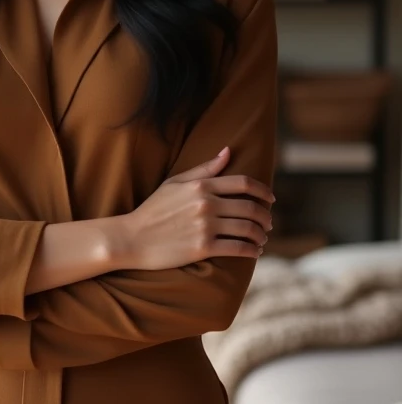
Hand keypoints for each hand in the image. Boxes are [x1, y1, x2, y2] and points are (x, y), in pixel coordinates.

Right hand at [122, 146, 273, 270]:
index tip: (271, 199)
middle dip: (265, 216)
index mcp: (201, 185)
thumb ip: (204, 169)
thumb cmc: (153, 209)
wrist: (132, 237)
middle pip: (250, 208)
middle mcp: (206, 204)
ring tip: (262, 238)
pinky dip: (251, 250)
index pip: (243, 183)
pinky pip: (237, 248)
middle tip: (269, 223)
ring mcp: (205, 226)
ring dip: (261, 235)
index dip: (263, 191)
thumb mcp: (175, 183)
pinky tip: (254, 252)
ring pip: (247, 229)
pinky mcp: (203, 247)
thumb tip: (228, 152)